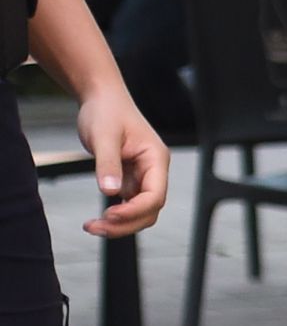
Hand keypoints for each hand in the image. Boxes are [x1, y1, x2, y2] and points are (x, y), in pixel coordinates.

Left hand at [73, 86, 167, 237]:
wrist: (101, 98)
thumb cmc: (106, 112)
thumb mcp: (104, 137)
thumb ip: (108, 164)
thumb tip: (109, 192)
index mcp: (156, 159)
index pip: (155, 196)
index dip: (135, 210)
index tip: (109, 215)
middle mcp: (154, 171)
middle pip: (150, 210)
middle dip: (126, 224)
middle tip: (95, 227)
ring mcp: (142, 176)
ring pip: (140, 211)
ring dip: (120, 224)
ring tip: (92, 227)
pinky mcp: (129, 178)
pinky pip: (128, 205)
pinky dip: (115, 216)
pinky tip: (98, 219)